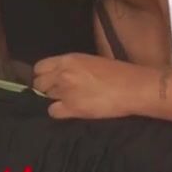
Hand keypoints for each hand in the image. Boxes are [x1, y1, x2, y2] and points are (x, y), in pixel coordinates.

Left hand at [33, 53, 149, 119]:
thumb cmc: (118, 73)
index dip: (43, 75)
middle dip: (47, 88)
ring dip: (55, 99)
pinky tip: (71, 110)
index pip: (39, 67)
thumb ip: (73, 66)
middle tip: (59, 92)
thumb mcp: (91, 61)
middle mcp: (63, 74)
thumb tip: (63, 74)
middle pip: (39, 83)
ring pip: (45, 97)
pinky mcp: (72, 108)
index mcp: (68, 59)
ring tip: (70, 101)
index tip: (50, 80)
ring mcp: (65, 92)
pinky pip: (53, 112)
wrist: (132, 87)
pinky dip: (59, 112)